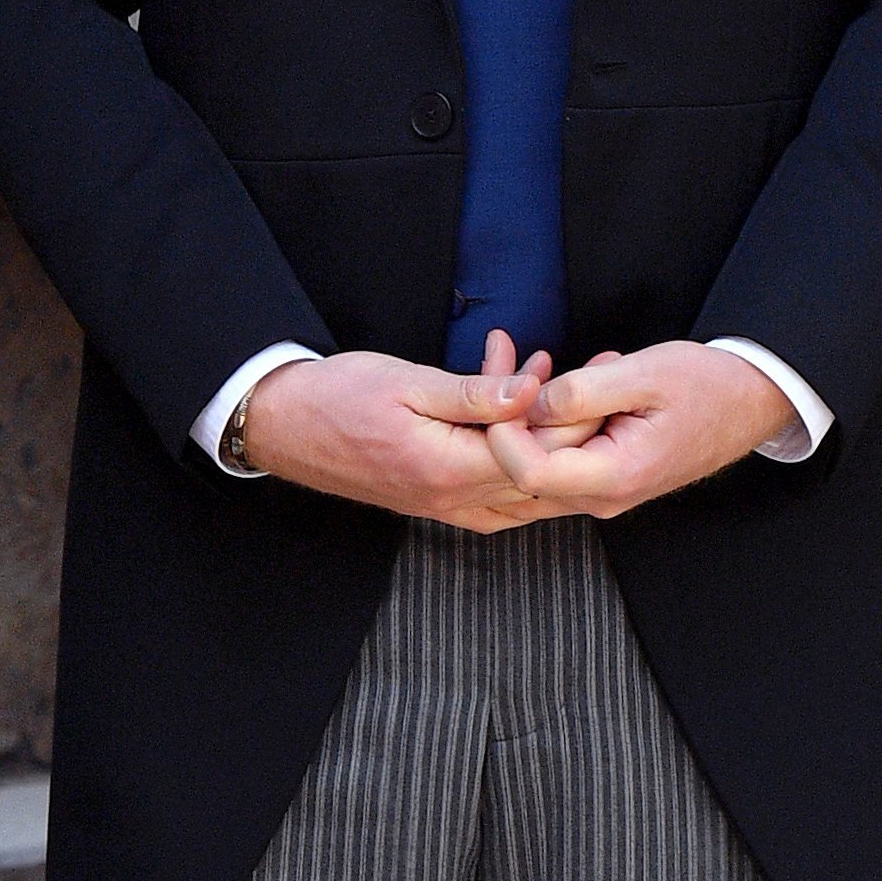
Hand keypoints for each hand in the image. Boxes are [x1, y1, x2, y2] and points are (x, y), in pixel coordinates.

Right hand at [242, 331, 572, 532]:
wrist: (284, 426)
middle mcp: (453, 500)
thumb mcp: (407, 381)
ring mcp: (444, 509)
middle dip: (573, 423)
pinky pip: (499, 501)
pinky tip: (520, 426)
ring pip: (525, 493)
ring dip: (548, 441)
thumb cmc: (337, 396)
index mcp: (449, 468)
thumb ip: (475, 393)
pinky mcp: (435, 505)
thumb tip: (532, 392)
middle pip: (541, 474)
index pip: (538, 451)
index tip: (596, 371)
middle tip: (592, 372)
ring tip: (546, 380)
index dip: (575, 413)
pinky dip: (522, 465)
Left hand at [484, 341, 795, 516]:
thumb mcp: (643, 373)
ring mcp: (602, 494)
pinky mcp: (602, 481)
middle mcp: (604, 497)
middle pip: (525, 471)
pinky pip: (555, 460)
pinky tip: (568, 388)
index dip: (503, 431)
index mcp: (616, 476)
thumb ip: (581, 391)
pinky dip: (548, 425)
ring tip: (555, 371)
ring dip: (530, 419)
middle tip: (520, 364)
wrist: (747, 402)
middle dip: (510, 420)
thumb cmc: (704, 385)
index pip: (528, 470)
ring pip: (536, 466)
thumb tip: (529, 404)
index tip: (504, 389)